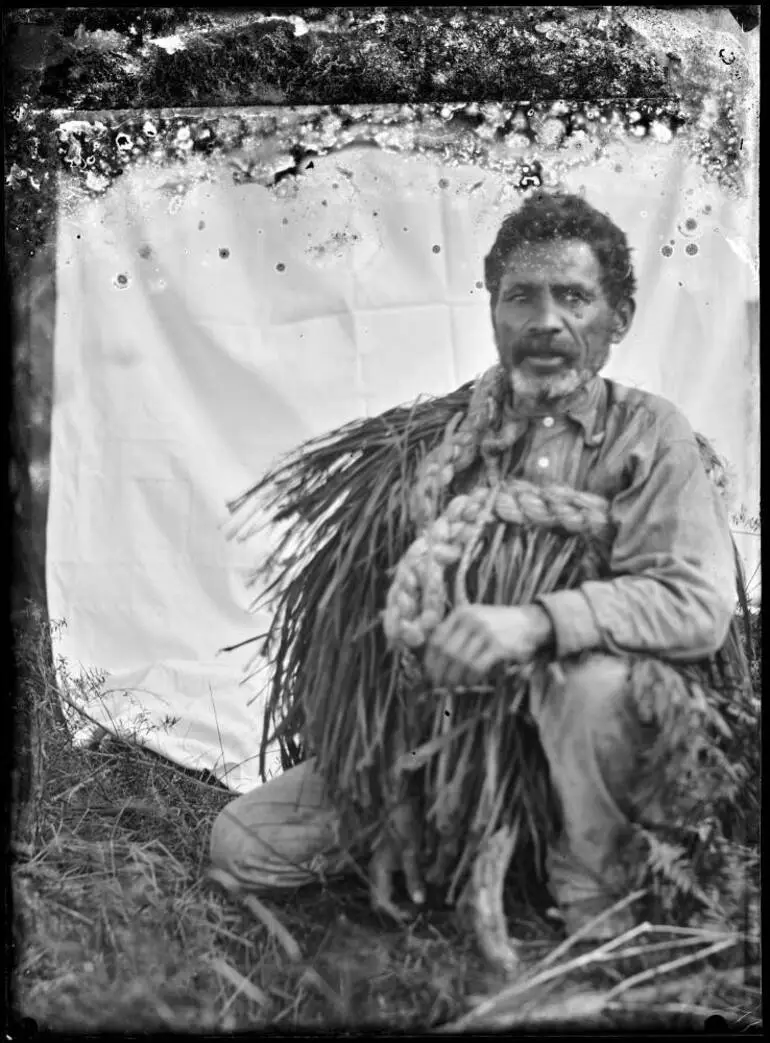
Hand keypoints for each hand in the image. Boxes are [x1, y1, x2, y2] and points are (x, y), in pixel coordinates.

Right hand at [369, 800, 424, 921]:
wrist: (404, 804)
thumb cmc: (405, 828)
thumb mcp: (411, 854)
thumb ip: (413, 878)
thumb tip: (419, 901)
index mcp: (378, 870)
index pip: (382, 901)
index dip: (396, 911)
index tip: (413, 915)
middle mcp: (378, 870)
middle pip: (383, 898)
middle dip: (399, 907)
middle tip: (417, 911)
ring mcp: (384, 865)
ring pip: (389, 890)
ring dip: (402, 898)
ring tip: (419, 901)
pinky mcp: (392, 861)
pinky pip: (395, 881)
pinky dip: (405, 887)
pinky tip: (418, 887)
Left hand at [424, 604, 553, 689]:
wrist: (530, 623)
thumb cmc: (497, 626)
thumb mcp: (474, 620)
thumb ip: (454, 633)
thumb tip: (431, 658)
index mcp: (461, 613)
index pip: (437, 639)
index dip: (430, 661)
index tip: (429, 675)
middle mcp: (471, 620)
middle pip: (446, 652)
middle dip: (440, 673)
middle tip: (440, 686)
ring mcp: (485, 632)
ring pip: (460, 661)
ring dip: (455, 678)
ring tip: (456, 686)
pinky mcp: (498, 646)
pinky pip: (476, 667)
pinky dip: (470, 678)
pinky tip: (470, 683)